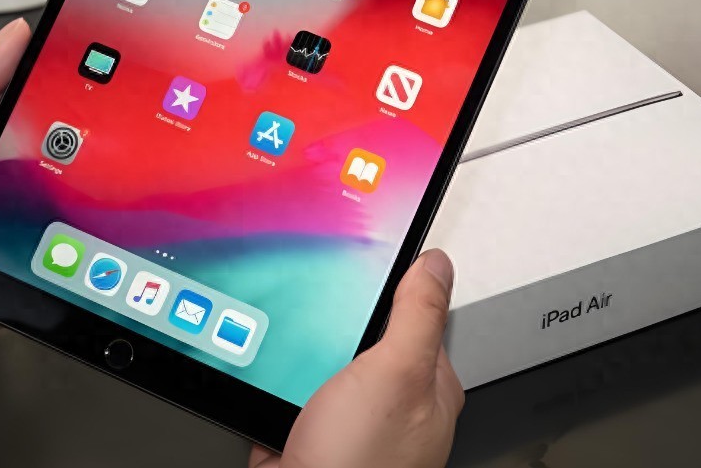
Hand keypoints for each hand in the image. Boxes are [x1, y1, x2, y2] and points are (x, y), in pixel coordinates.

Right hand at [250, 249, 462, 467]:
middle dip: (333, 320)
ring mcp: (346, 420)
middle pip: (361, 335)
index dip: (392, 283)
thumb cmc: (360, 466)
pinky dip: (270, 379)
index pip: (417, 314)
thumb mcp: (396, 372)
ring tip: (283, 340)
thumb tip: (436, 263)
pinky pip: (285, 389)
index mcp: (427, 385)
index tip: (366, 254)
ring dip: (297, 350)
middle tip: (312, 303)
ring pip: (319, 361)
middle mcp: (389, 404)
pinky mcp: (304, 433)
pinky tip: (263, 370)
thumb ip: (417, 314)